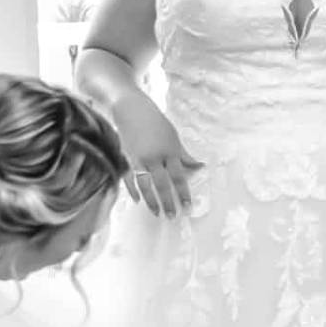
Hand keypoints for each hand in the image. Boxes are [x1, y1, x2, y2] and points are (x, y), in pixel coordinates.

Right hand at [111, 93, 202, 217]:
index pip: (179, 177)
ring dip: (152, 201)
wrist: (131, 109)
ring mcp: (138, 158)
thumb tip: (200, 167)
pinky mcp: (125, 158)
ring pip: (145, 185)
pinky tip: (138, 201)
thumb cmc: (156, 123)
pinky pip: (129, 178)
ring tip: (157, 213)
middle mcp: (154, 157)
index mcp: (169, 151)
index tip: (188, 207)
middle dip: (168, 202)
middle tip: (173, 217)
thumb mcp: (173, 138)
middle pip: (163, 184)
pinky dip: (133, 190)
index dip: (184, 193)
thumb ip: (184, 155)